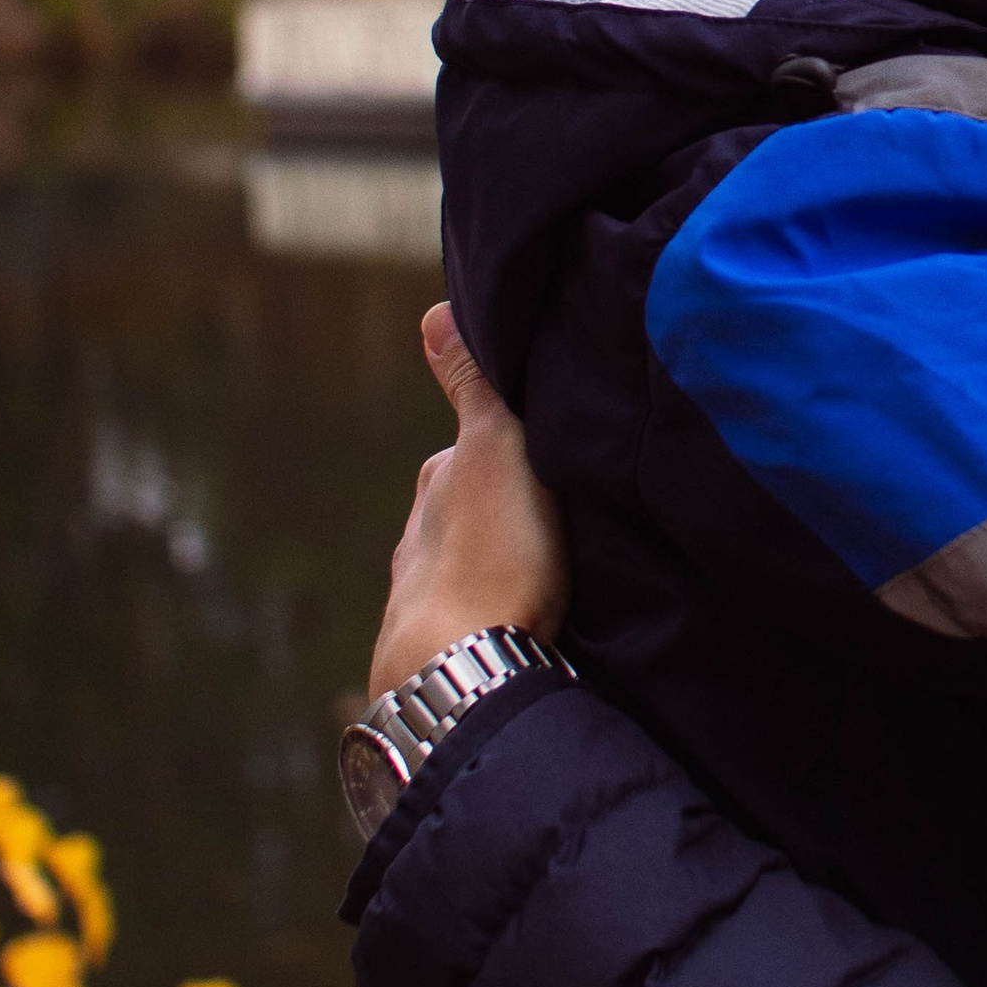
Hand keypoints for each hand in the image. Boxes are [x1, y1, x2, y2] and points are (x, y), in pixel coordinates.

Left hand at [370, 303, 569, 699]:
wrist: (461, 673)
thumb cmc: (490, 556)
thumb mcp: (495, 449)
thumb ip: (472, 386)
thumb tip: (433, 312)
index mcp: (435, 486)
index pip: (474, 448)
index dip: (513, 447)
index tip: (553, 456)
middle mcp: (420, 538)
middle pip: (471, 511)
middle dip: (508, 512)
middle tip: (565, 518)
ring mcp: (425, 600)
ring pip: (473, 567)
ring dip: (504, 568)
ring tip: (552, 578)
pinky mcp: (440, 654)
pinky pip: (478, 618)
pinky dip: (499, 614)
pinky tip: (525, 626)